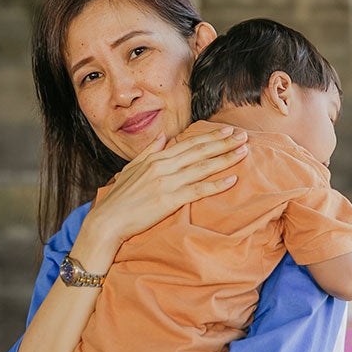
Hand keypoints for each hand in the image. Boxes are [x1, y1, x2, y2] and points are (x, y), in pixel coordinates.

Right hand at [72, 126, 247, 270]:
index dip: (210, 136)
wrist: (108, 220)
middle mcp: (162, 166)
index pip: (188, 143)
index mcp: (155, 158)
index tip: (227, 131)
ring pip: (202, 167)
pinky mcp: (169, 200)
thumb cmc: (119, 198)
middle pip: (199, 151)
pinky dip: (216, 184)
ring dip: (225, 158)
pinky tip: (232, 180)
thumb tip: (163, 137)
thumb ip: (149, 152)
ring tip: (243, 151)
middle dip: (223, 142)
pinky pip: (198, 190)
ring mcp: (167, 183)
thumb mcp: (131, 169)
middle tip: (243, 135)